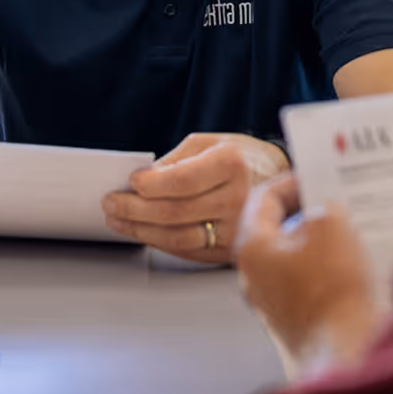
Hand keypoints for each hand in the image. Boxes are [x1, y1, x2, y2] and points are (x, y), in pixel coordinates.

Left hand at [101, 132, 288, 263]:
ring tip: (118, 220)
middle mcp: (237, 199)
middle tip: (111, 203)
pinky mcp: (231, 250)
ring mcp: (236, 229)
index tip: (130, 182)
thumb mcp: (212, 142)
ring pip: (177, 236)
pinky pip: (186, 250)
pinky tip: (141, 232)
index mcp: (232, 165)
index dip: (151, 184)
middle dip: (134, 209)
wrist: (281, 181)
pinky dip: (158, 242)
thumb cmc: (243, 157)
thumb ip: (177, 159)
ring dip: (140, 230)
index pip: (182, 181)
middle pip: (174, 211)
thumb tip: (143, 179)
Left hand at [234, 173, 379, 374]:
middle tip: (335, 200)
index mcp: (251, 248)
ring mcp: (270, 304)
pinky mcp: (292, 323)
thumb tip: (324, 211)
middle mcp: (252, 277)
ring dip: (318, 242)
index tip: (314, 176)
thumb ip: (322, 207)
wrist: (346, 351)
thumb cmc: (333, 287)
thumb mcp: (331, 225)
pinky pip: (305, 284)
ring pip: (292, 258)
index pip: (263, 199)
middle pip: (275, 230)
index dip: (291, 181)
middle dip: (306, 212)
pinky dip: (324, 270)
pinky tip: (351, 265)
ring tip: (349, 230)